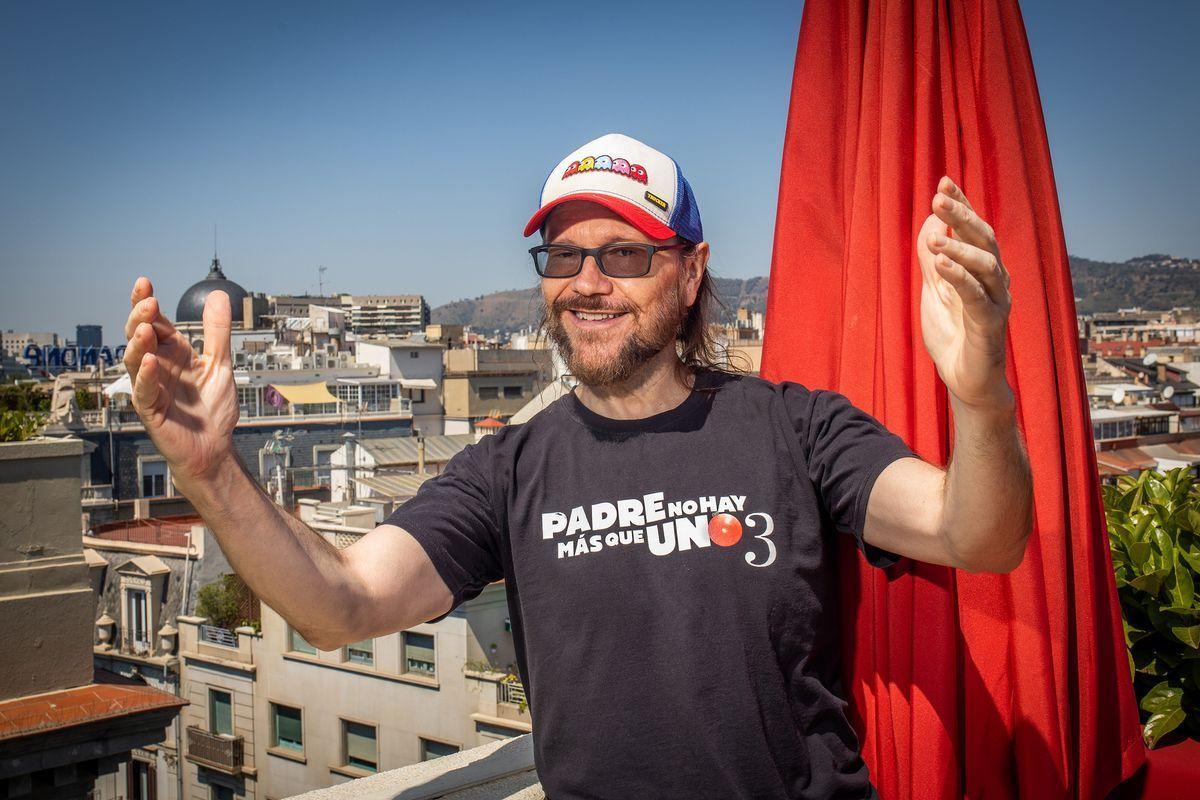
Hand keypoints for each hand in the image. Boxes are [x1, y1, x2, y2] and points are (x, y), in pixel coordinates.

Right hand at [123, 277, 238, 484]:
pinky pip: (144, 390)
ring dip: (138, 343)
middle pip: (139, 336)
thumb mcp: (219, 363)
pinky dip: (146, 375)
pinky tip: (149, 361)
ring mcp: (151, 387)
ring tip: (145, 329)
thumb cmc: (212, 408)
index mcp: (173, 353)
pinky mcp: (151, 410)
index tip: (144, 283)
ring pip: (134, 360)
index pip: (156, 323)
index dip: (147, 303)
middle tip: (148, 302)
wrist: (214, 446)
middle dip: (140, 318)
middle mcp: (158, 366)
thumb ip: (217, 332)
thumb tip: (217, 295)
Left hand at [917, 177, 1013, 410]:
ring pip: (987, 264)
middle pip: (984, 239)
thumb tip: (930, 224)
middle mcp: (996, 281)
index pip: (974, 230)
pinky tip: (942, 264)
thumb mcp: (935, 291)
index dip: (962, 205)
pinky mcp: (990, 325)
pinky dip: (960, 278)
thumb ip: (933, 260)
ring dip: (960, 247)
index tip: (944, 181)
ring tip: (936, 238)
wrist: (965, 381)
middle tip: (939, 197)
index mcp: (982, 270)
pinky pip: (978, 297)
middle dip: (963, 216)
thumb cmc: (953, 334)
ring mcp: (997, 302)